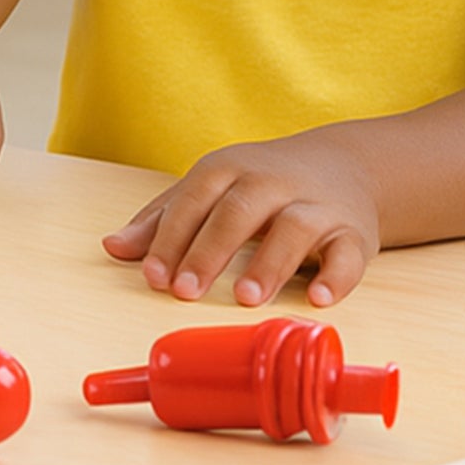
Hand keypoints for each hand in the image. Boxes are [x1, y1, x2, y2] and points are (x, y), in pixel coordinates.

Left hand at [105, 138, 381, 307]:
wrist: (344, 165)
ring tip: (246, 298)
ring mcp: (315, 206)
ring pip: (293, 229)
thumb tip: (111, 248)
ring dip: (269, 264)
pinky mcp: (353, 233)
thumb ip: (161, 219)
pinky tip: (318, 299)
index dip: (171, 238)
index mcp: (228, 170)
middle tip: (185, 292)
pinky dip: (336, 277)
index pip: (193, 201)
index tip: (152, 275)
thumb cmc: (258, 185)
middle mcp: (271, 183)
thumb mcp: (209, 189)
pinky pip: (349, 255)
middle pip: (238, 212)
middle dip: (209, 252)